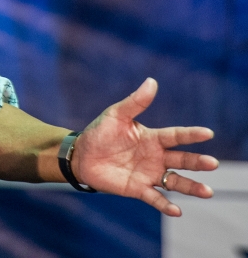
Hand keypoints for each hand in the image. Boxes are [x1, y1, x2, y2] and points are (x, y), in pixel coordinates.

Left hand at [72, 78, 217, 216]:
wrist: (81, 155)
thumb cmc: (99, 133)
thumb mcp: (116, 115)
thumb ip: (135, 102)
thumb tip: (152, 81)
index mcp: (152, 138)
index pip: (176, 136)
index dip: (191, 135)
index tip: (208, 133)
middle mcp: (156, 157)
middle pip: (182, 160)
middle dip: (197, 162)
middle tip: (212, 164)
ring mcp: (148, 174)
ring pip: (175, 182)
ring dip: (191, 187)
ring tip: (207, 192)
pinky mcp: (137, 188)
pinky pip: (155, 198)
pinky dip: (166, 205)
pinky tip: (176, 210)